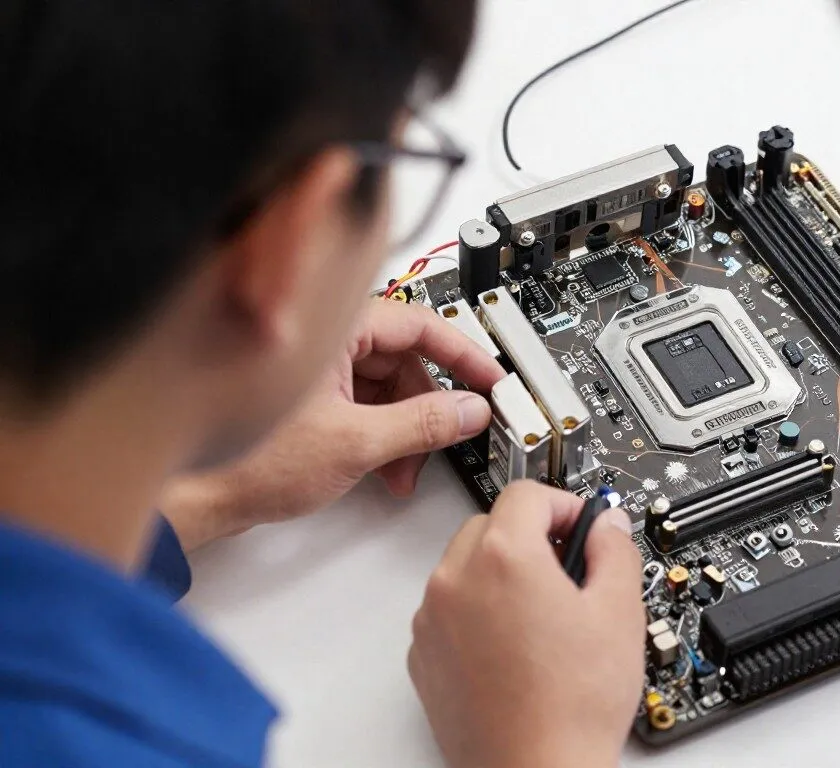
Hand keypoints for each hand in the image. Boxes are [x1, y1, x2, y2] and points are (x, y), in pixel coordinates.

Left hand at [160, 299, 505, 550]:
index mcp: (334, 329)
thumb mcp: (357, 442)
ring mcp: (315, 370)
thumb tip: (469, 410)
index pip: (420, 323)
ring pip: (386, 385)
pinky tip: (385, 468)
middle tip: (452, 436)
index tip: (491, 377)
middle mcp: (325, 341)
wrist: (194, 495)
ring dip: (407, 427)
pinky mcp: (308, 398)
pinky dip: (382, 434)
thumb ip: (424, 423)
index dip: (463, 353)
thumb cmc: (246, 459)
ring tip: (406, 469)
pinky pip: (364, 403)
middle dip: (430, 406)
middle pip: (405, 359)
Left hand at [409, 481, 643, 767]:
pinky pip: (449, 610)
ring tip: (545, 615)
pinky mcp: (423, 656)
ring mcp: (433, 621)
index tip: (583, 525)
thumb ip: (615, 550)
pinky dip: (477, 612)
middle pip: (491, 524)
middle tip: (569, 570)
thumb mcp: (620, 613)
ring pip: (465, 566)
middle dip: (531, 537)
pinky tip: (518, 646)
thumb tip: (607, 525)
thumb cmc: (572, 706)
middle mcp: (456, 581)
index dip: (565, 504)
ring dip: (501, 573)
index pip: (528, 494)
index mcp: (503, 558)